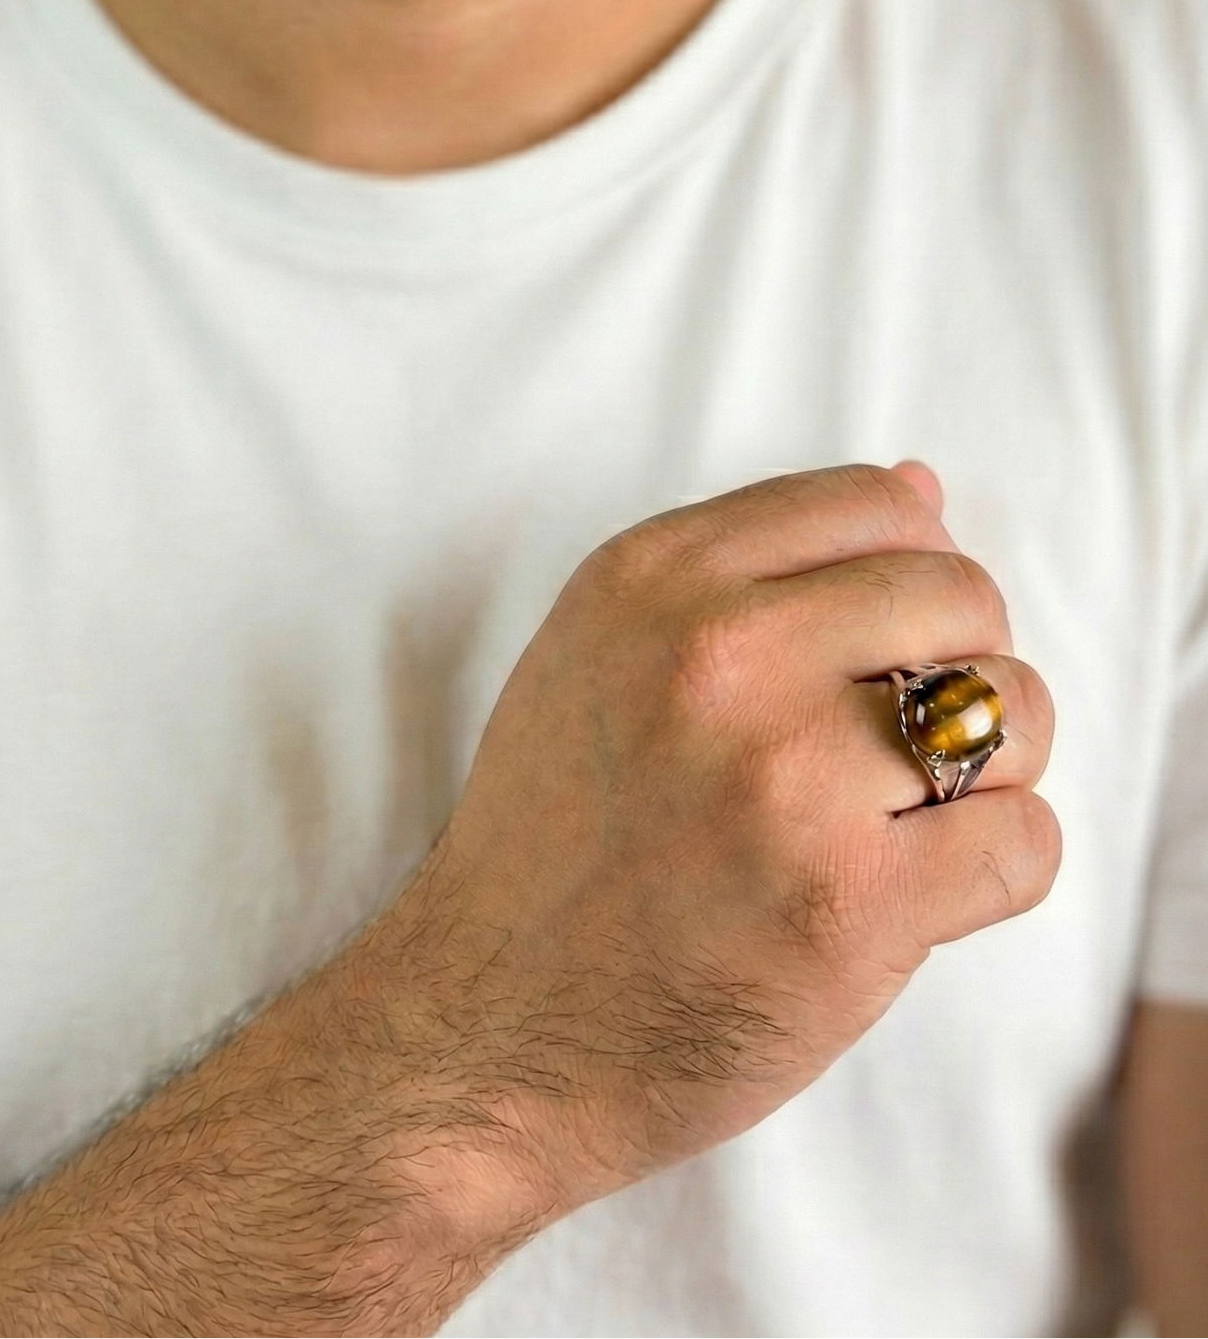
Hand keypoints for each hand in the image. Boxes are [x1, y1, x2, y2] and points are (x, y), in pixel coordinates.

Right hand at [389, 464, 1057, 1201]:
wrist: (487, 1026)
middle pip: (959, 593)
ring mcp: (786, 778)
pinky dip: (997, 868)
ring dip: (994, 767)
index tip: (883, 641)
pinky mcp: (849, 905)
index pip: (874, 501)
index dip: (909, 567)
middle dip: (960, 662)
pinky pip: (1025, 842)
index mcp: (653, 579)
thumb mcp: (600, 655)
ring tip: (912, 815)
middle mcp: (719, 655)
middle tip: (903, 741)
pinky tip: (920, 892)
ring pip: (1014, 710)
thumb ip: (750, 564)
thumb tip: (927, 486)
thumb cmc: (548, 845)